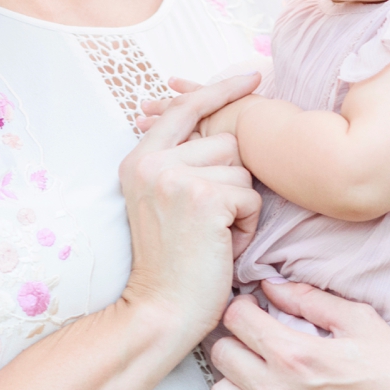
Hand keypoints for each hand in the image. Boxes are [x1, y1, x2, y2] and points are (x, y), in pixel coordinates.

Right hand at [119, 74, 261, 342]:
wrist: (160, 311)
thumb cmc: (172, 263)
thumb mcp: (162, 201)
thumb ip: (180, 162)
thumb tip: (220, 125)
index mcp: (139, 159)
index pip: (186, 108)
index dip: (221, 91)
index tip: (251, 77)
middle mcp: (152, 162)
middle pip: (226, 142)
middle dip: (233, 181)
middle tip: (210, 221)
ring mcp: (175, 178)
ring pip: (242, 170)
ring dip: (240, 206)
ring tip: (214, 236)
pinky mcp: (202, 198)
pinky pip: (250, 197)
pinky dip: (246, 227)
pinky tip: (223, 247)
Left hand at [209, 279, 389, 389]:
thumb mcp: (361, 322)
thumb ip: (309, 298)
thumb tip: (271, 284)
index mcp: (296, 355)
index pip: (235, 319)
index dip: (242, 307)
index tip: (253, 309)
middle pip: (221, 353)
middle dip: (236, 338)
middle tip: (255, 338)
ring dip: (235, 378)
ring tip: (258, 373)